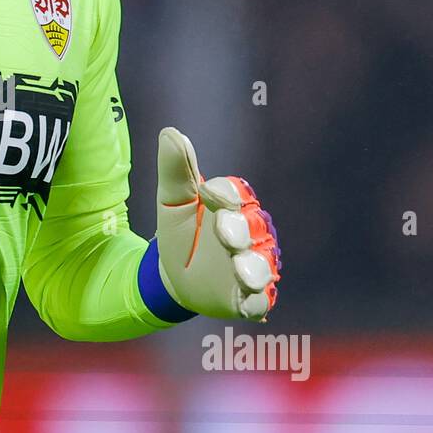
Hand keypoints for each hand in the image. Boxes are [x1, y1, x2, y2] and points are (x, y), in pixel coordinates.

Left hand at [154, 127, 280, 320]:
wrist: (176, 277)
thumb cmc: (181, 233)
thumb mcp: (172, 203)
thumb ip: (175, 171)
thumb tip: (170, 133)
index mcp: (231, 205)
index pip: (236, 193)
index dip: (226, 194)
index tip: (208, 193)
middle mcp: (249, 232)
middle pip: (252, 226)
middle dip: (239, 229)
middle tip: (224, 232)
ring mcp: (252, 264)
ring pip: (261, 262)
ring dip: (253, 266)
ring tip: (241, 269)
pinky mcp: (250, 296)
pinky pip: (259, 298)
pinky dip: (256, 299)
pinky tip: (248, 300)